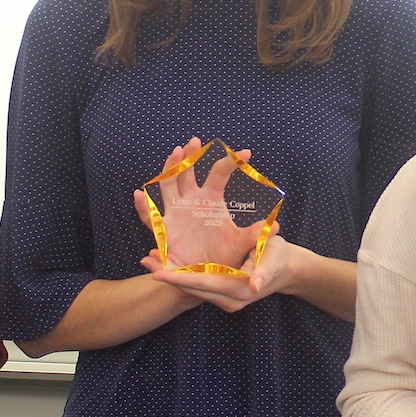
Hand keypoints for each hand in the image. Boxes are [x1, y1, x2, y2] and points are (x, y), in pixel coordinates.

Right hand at [142, 140, 268, 270]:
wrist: (207, 274)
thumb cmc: (223, 254)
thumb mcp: (241, 243)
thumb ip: (254, 234)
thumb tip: (277, 225)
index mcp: (210, 198)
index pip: (218, 174)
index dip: (229, 162)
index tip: (247, 153)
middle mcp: (190, 200)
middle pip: (186, 172)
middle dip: (189, 156)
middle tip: (193, 141)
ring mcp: (174, 212)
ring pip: (167, 185)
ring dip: (168, 169)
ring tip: (173, 154)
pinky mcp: (162, 229)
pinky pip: (149, 217)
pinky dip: (142, 207)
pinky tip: (138, 195)